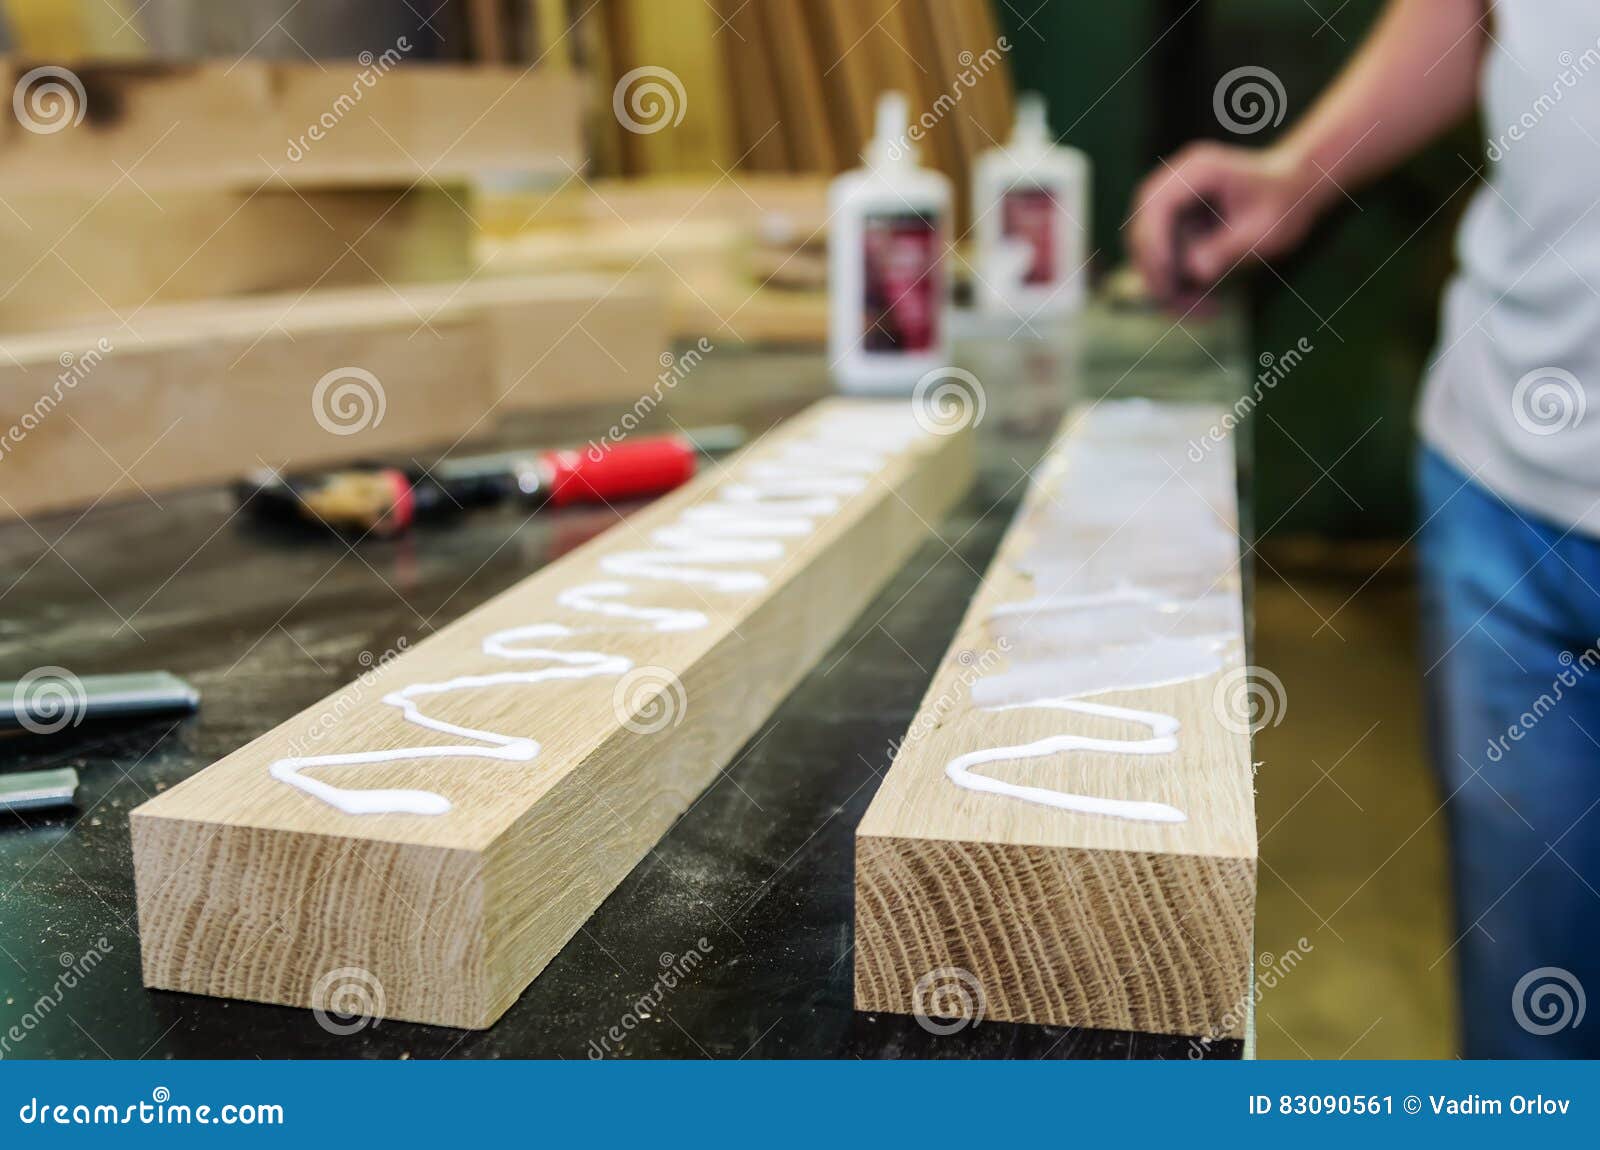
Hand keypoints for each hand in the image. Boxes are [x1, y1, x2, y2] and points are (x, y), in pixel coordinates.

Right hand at [1129, 142, 1326, 302]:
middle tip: (1186, 308)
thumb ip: (1229, 247)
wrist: (1293, 192)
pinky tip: (1206, 303)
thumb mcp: (1265, 229)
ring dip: (1168, 287)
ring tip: (1207, 310)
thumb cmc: (1284, 205)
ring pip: (1147, 254)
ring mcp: (1168, 204)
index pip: (1154, 207)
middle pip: (1142, 232)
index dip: (1154, 246)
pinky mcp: (1170, 226)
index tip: (1169, 283)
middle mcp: (1174, 183)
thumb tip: (1195, 272)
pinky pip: (1161, 262)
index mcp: (1196, 171)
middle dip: (1156, 275)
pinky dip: (1178, 286)